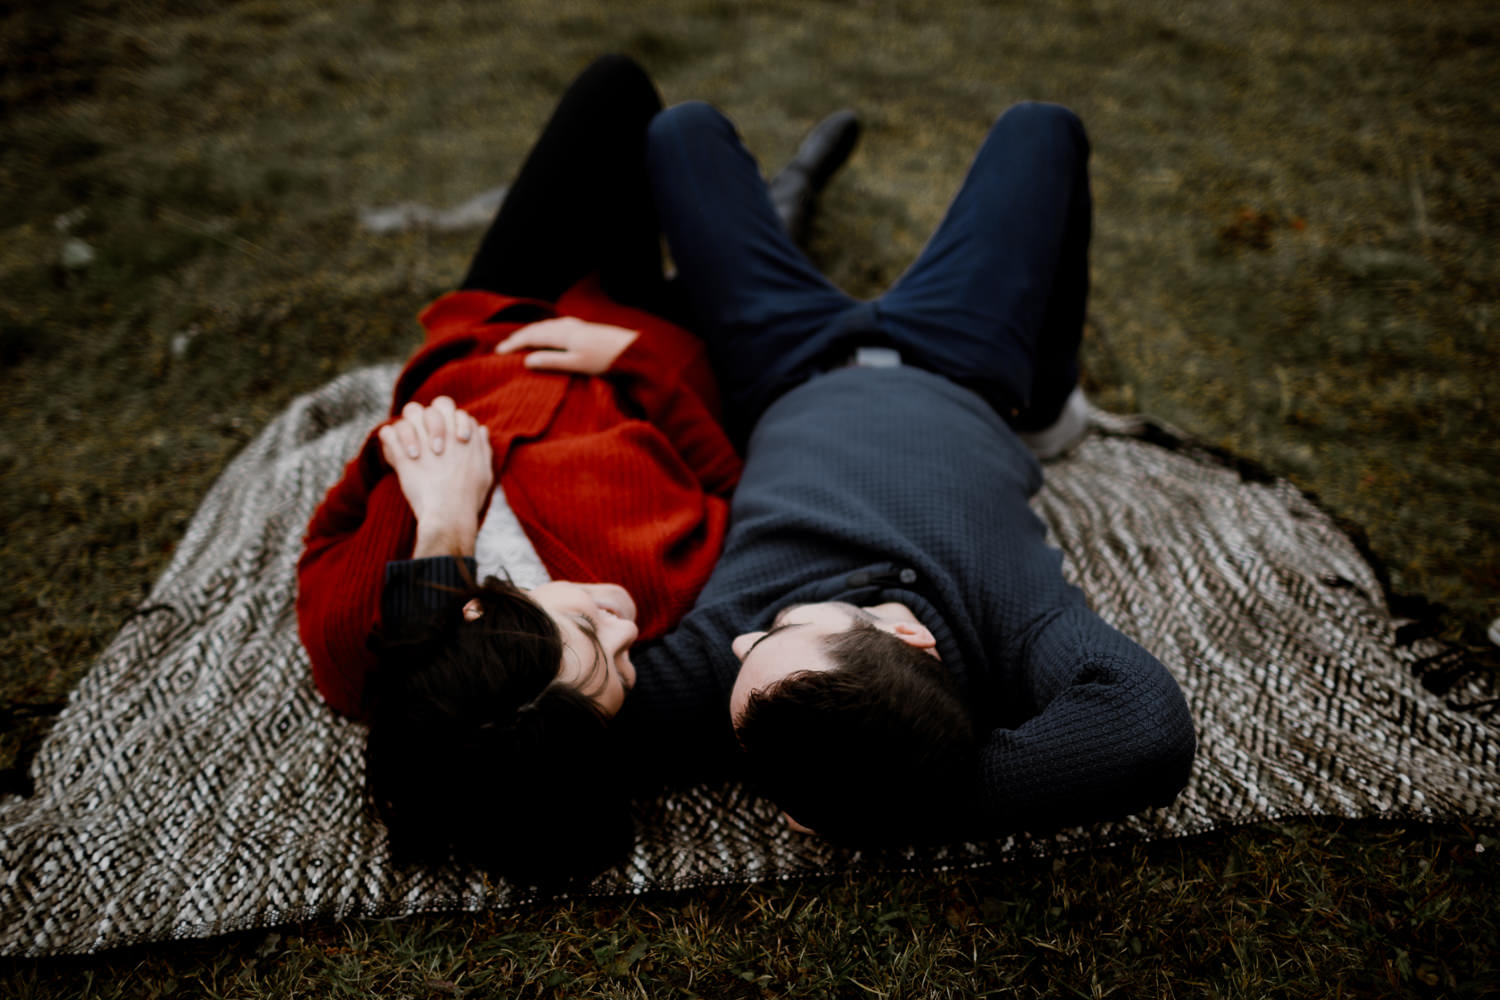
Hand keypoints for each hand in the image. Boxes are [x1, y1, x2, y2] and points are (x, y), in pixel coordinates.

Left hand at [377, 397, 492, 556]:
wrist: (449, 515)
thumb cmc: (468, 498)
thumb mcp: (485, 472)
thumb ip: (482, 448)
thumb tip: (480, 429)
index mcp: (464, 434)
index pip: (455, 412)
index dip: (449, 424)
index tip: (445, 448)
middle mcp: (445, 431)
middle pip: (434, 406)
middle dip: (429, 418)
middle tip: (428, 441)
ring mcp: (422, 440)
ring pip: (410, 413)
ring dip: (409, 427)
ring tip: (412, 450)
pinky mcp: (402, 454)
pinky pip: (388, 433)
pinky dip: (389, 440)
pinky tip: (395, 454)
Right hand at [495, 317, 639, 374]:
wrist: (632, 350)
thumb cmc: (605, 360)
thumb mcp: (577, 364)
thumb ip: (552, 362)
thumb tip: (526, 361)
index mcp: (562, 334)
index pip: (530, 337)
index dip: (512, 344)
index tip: (497, 353)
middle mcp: (566, 326)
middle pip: (535, 329)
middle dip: (517, 337)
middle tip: (502, 347)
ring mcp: (575, 325)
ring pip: (545, 326)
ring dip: (529, 332)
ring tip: (518, 341)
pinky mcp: (582, 328)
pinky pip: (554, 327)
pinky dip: (542, 331)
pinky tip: (545, 335)